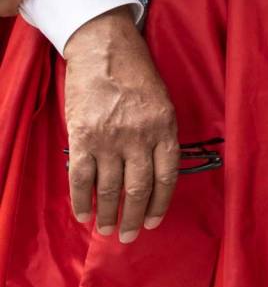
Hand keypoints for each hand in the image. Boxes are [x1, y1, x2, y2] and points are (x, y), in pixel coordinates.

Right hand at [63, 7, 177, 242]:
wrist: (104, 50)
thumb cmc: (137, 75)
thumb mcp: (163, 102)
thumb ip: (161, 135)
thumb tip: (157, 171)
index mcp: (165, 128)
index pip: (167, 176)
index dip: (160, 203)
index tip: (154, 221)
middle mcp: (140, 137)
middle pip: (139, 188)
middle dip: (135, 217)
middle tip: (131, 235)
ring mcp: (110, 139)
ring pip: (110, 188)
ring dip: (109, 214)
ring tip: (108, 229)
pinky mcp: (83, 137)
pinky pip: (81, 178)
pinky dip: (81, 200)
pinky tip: (83, 215)